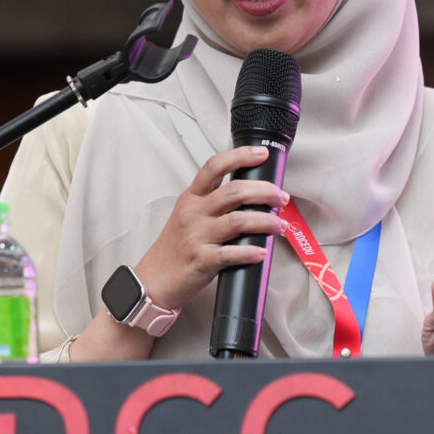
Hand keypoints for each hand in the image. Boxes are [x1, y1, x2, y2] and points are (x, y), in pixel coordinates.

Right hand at [135, 145, 287, 311]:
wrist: (153, 280)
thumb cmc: (174, 249)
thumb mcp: (187, 216)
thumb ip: (212, 204)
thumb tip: (251, 198)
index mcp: (191, 198)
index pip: (214, 167)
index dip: (240, 156)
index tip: (261, 153)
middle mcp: (193, 213)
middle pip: (234, 191)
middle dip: (265, 191)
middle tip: (281, 198)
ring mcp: (197, 236)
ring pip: (238, 221)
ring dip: (266, 222)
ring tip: (279, 226)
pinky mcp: (202, 260)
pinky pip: (232, 253)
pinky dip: (251, 252)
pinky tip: (262, 252)